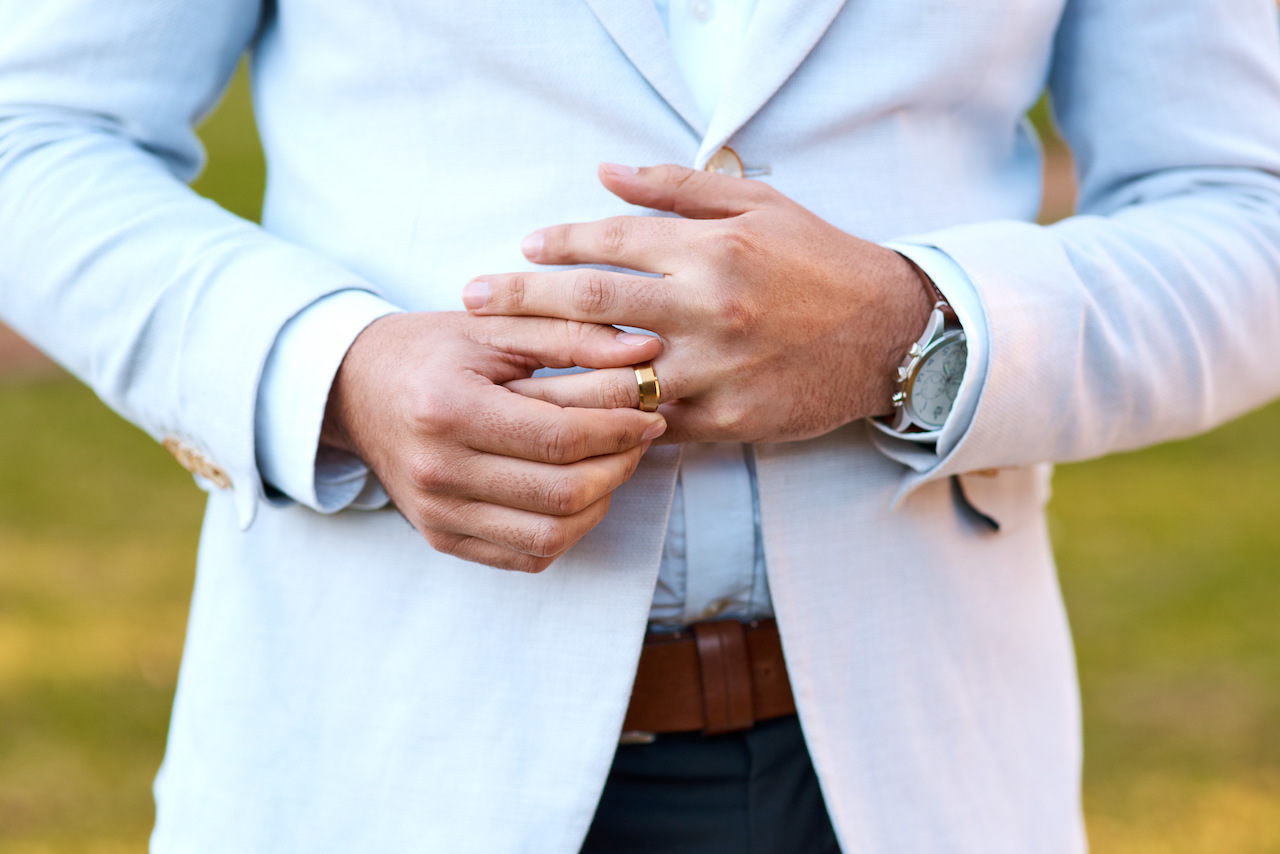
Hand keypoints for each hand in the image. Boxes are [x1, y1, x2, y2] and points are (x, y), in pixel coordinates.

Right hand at [322, 311, 665, 572]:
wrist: (356, 389)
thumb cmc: (433, 350)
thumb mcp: (497, 327)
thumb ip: (574, 337)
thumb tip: (648, 354)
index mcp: (448, 409)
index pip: (560, 436)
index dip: (620, 428)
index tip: (650, 411)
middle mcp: (437, 470)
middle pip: (562, 493)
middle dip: (619, 466)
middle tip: (639, 437)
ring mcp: (436, 513)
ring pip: (552, 535)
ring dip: (601, 502)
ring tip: (612, 463)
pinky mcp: (441, 538)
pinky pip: (528, 557)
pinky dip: (568, 530)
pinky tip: (578, 493)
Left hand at [462, 163, 934, 443]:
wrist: (889, 335)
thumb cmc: (819, 261)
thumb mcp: (759, 205)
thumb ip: (676, 187)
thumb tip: (603, 172)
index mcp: (713, 250)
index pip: (611, 243)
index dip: (557, 243)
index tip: (520, 247)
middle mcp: (708, 308)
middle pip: (591, 305)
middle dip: (520, 302)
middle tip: (468, 301)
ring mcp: (716, 370)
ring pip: (610, 376)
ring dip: (548, 373)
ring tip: (497, 371)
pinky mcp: (727, 419)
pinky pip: (652, 424)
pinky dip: (606, 421)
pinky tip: (564, 420)